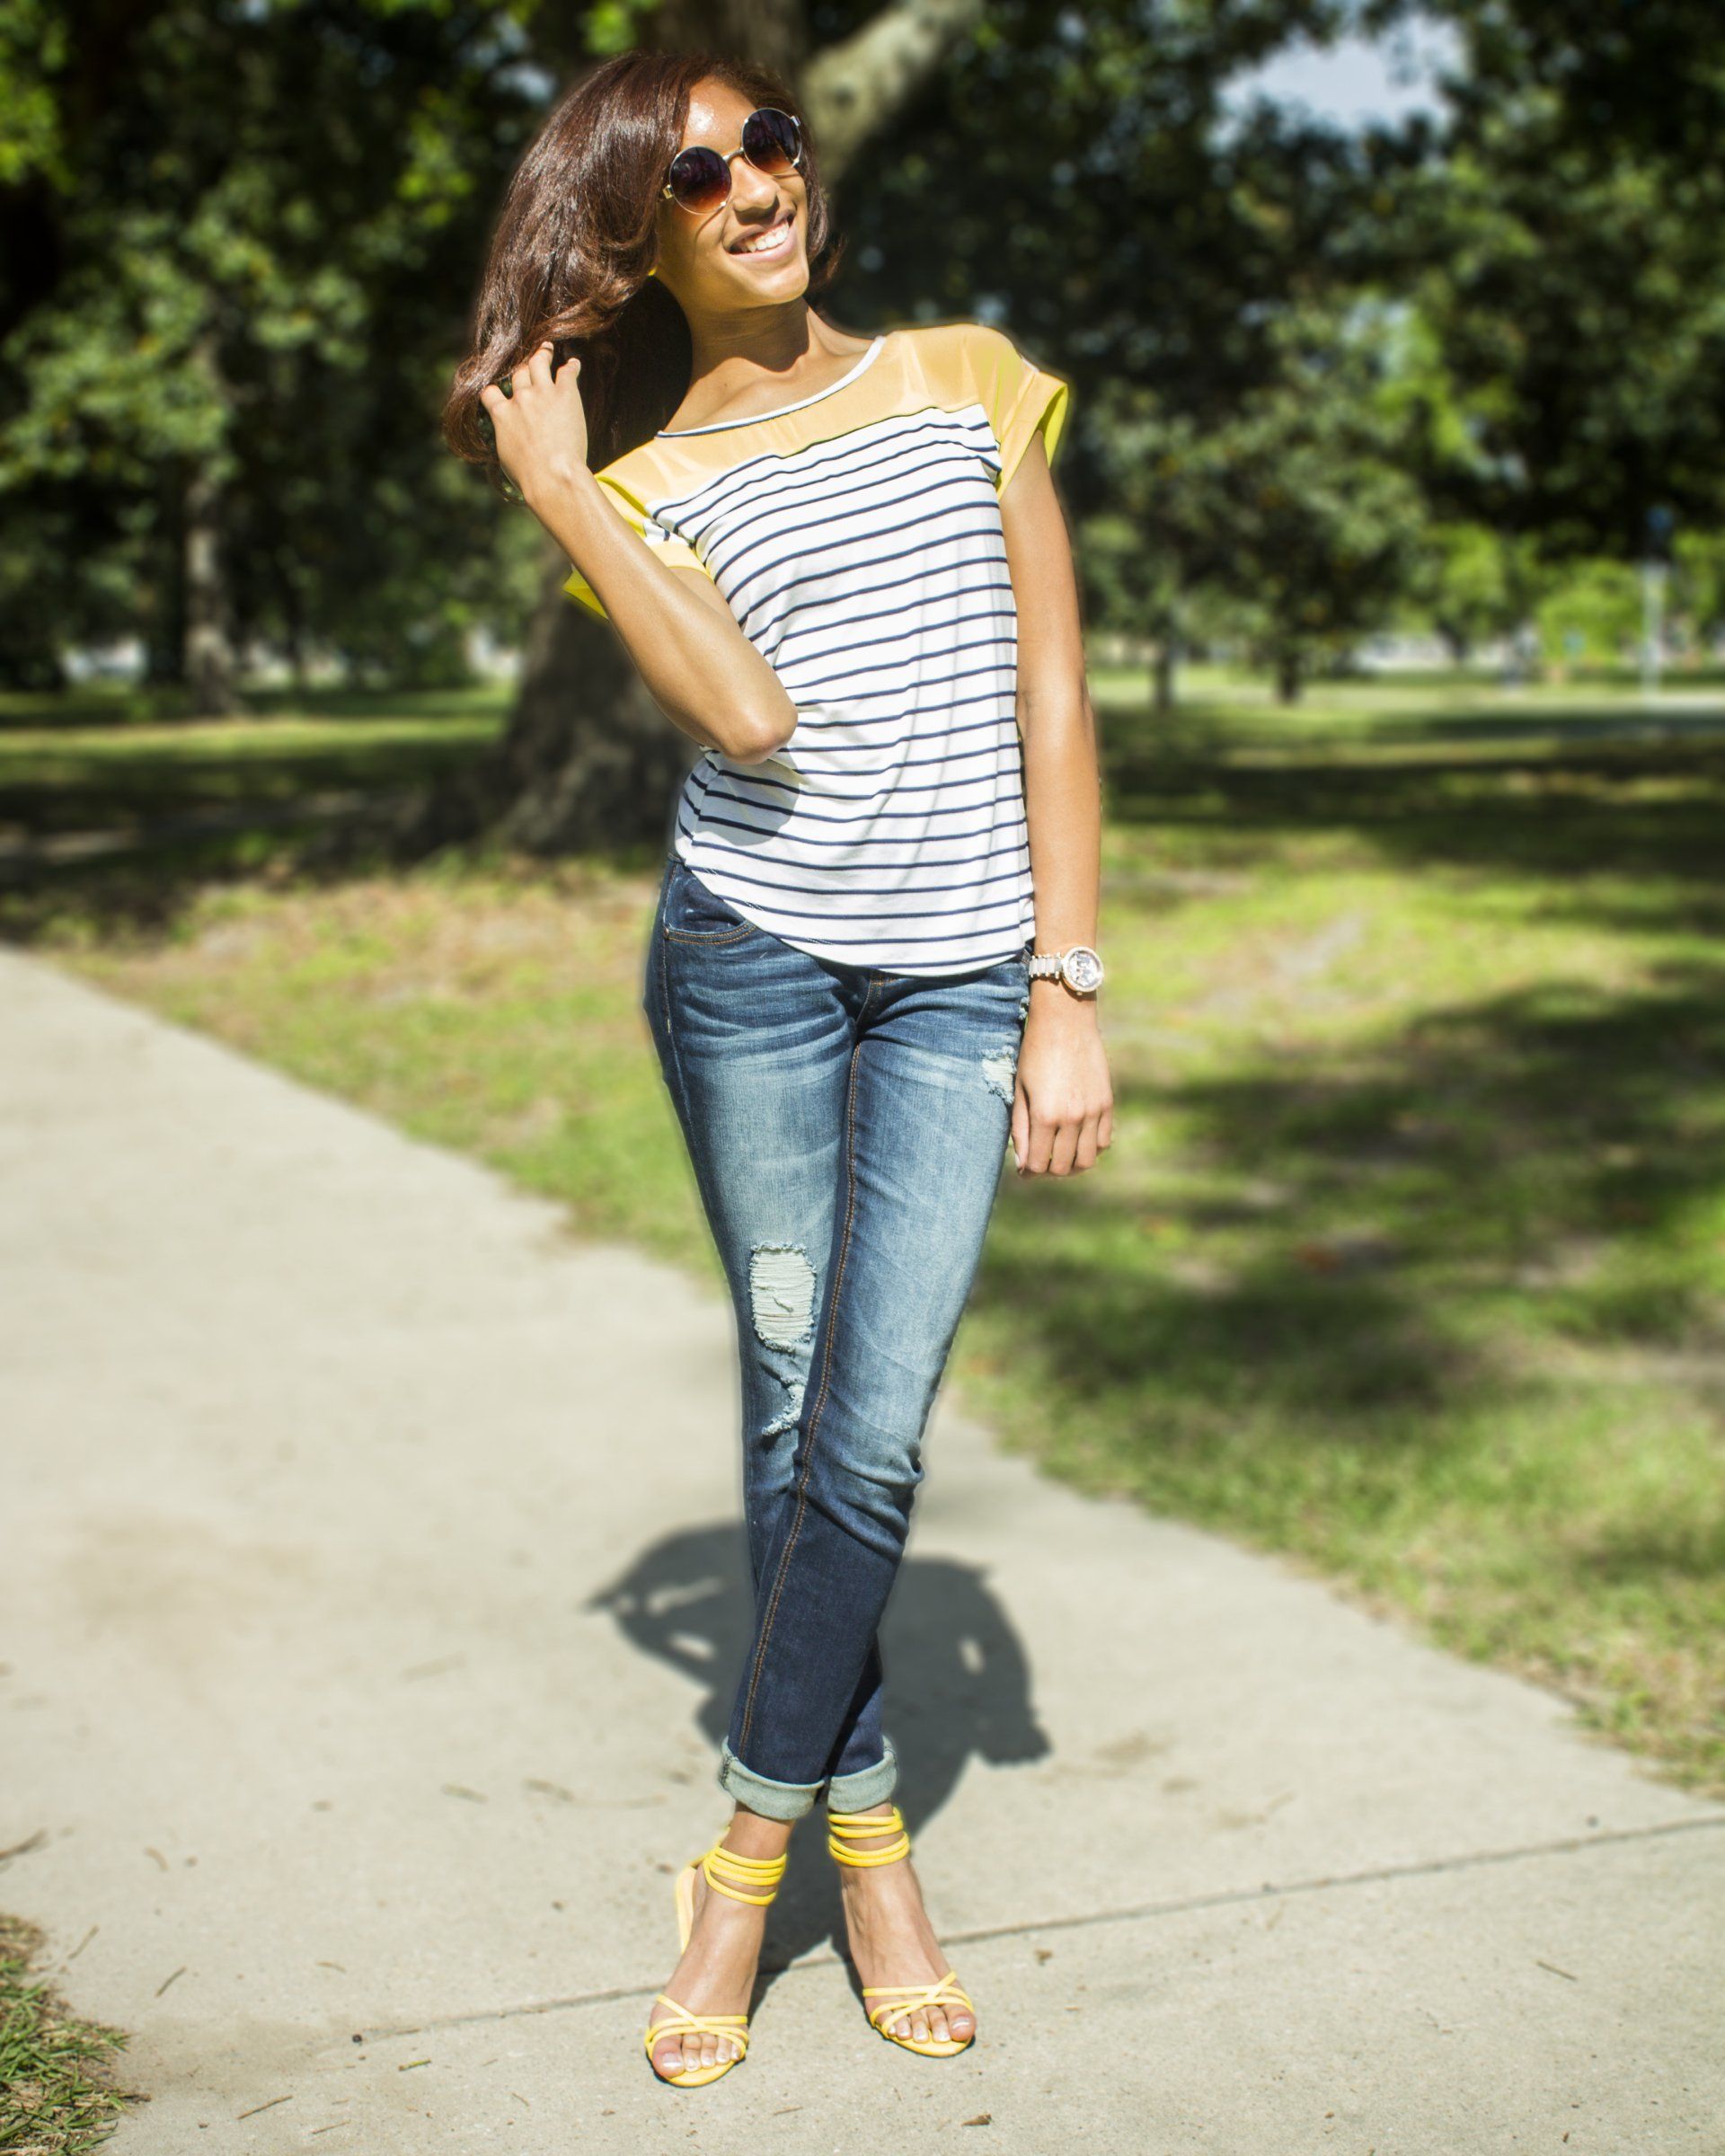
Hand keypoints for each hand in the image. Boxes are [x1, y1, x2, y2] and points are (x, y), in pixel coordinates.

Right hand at [479, 340, 589, 503]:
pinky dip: (571, 367)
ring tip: (547, 349)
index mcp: (502, 415)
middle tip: (529, 364)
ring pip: (538, 363)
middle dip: (523, 371)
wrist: (552, 476)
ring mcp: (542, 393)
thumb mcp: (507, 459)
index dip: (495, 391)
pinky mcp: (565, 393)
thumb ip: (507, 440)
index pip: (491, 393)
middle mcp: (520, 399)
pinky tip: (574, 364)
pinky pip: (567, 372)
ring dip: (542, 355)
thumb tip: (510, 442)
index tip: (500, 391)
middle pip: (518, 375)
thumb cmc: (530, 477)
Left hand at [1010, 996, 1113, 1176]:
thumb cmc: (1034, 1052)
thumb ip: (1021, 1129)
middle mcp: (1072, 1118)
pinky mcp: (1107, 1104)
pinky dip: (1090, 1148)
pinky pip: (1103, 1142)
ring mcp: (1093, 1112)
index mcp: (1045, 1115)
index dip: (1029, 1172)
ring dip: (1072, 1165)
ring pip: (1087, 1160)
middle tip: (1040, 1162)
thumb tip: (1023, 1163)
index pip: (1038, 1164)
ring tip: (1059, 1155)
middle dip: (1048, 1171)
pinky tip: (1077, 1140)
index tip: (1024, 1170)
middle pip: (1063, 1167)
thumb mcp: (1020, 1090)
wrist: (1066, 1021)